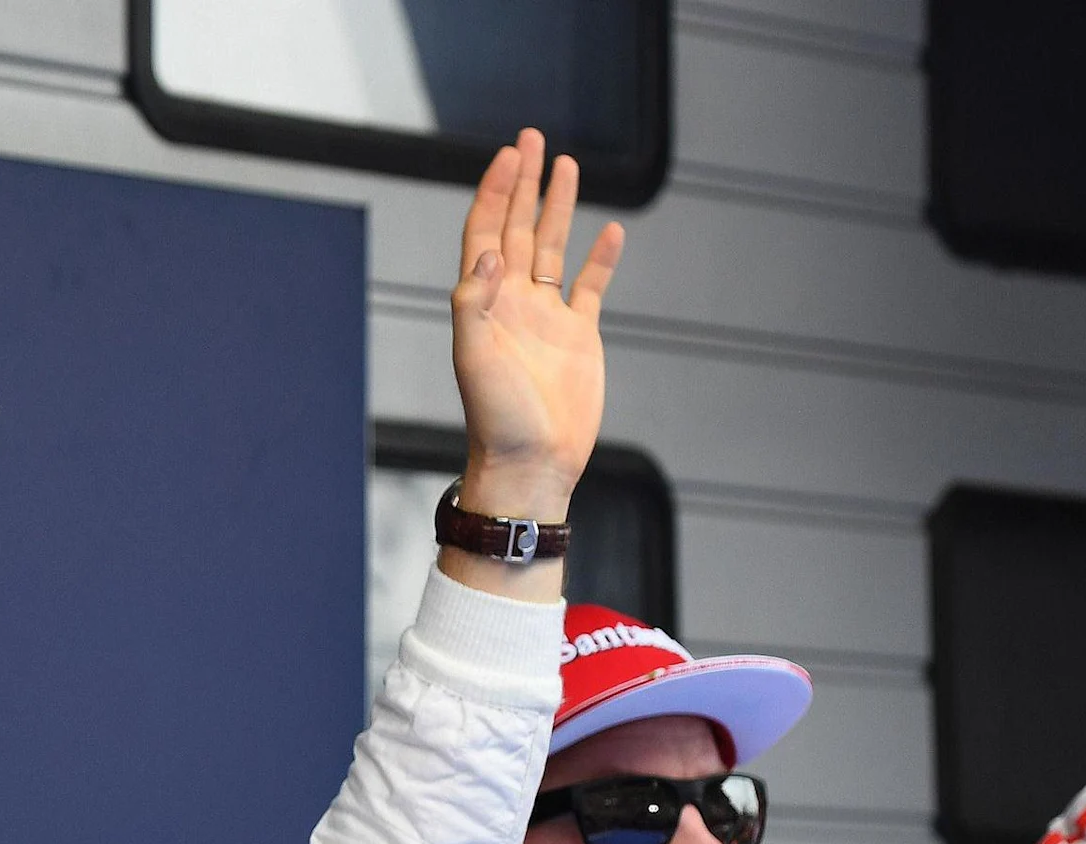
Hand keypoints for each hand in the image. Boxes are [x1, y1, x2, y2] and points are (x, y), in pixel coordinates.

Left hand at [451, 129, 625, 522]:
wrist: (532, 463)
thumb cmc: (497, 418)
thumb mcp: (473, 357)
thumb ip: (476, 301)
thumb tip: (491, 250)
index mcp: (484, 301)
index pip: (486, 231)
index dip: (495, 191)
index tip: (509, 154)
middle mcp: (513, 301)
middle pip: (519, 227)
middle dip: (525, 182)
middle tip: (533, 138)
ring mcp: (547, 317)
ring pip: (554, 248)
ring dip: (559, 206)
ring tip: (566, 165)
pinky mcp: (578, 337)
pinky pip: (591, 287)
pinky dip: (602, 259)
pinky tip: (612, 232)